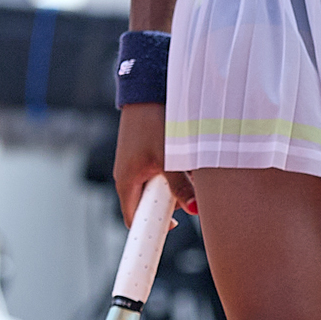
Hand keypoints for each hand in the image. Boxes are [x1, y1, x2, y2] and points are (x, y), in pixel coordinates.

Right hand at [113, 102, 195, 224]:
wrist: (146, 89)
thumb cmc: (153, 122)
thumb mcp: (170, 158)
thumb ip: (181, 186)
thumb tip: (194, 209)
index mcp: (126, 181)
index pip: (133, 219)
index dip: (150, 229)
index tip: (171, 230)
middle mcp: (126, 175)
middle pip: (147, 204)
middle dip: (168, 205)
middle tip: (187, 194)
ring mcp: (134, 164)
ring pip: (154, 187)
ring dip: (172, 186)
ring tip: (186, 170)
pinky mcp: (142, 153)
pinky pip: (156, 172)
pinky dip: (170, 171)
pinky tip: (183, 158)